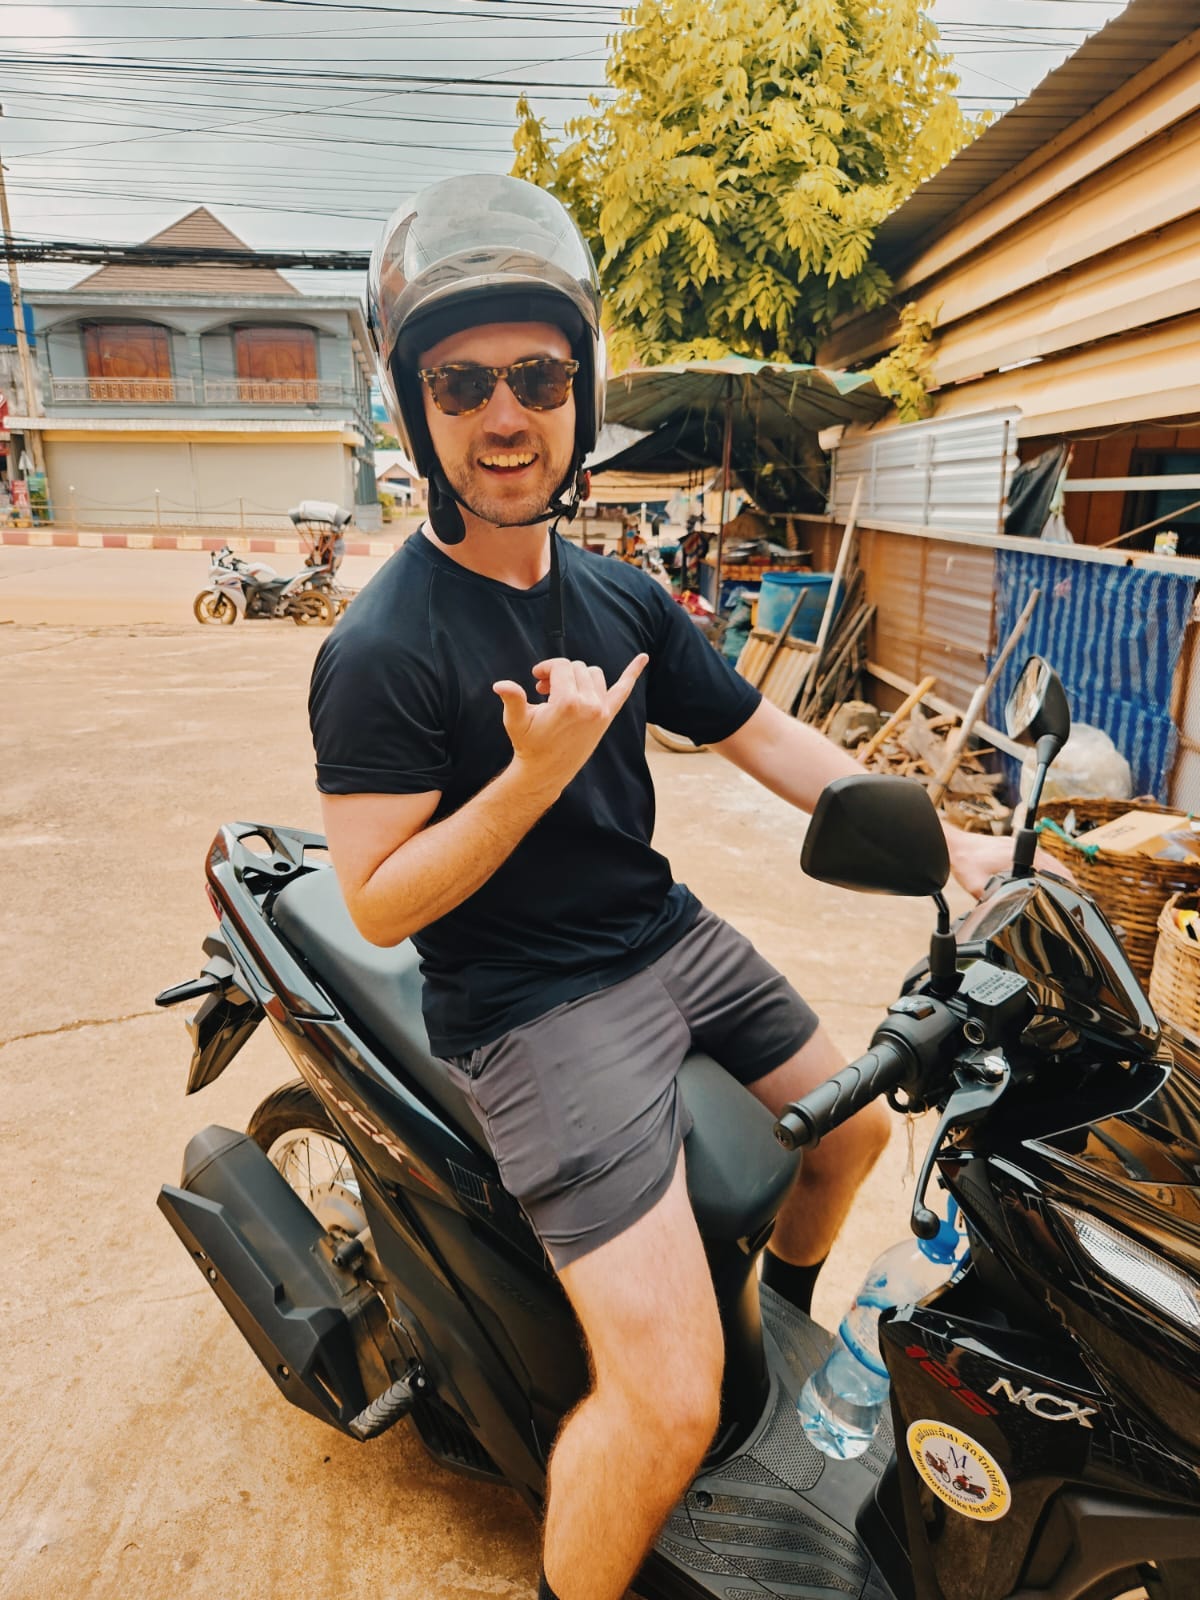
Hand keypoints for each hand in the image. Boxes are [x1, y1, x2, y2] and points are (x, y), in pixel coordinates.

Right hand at [493, 653, 648, 795]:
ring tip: (563, 690)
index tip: (536, 677)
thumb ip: (512, 699)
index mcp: (568, 702)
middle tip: (544, 688)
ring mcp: (601, 711)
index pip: (562, 666)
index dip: (546, 667)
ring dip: (579, 676)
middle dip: (560, 673)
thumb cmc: (529, 744)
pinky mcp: (607, 717)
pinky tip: (644, 657)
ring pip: (594, 674)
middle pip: (578, 668)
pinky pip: (623, 690)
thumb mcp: (516, 721)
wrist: (546, 772)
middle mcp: (589, 704)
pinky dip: (633, 672)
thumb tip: (500, 684)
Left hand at [944, 825, 1071, 899]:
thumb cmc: (965, 862)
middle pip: (1058, 867)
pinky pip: (1041, 858)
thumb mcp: (977, 887)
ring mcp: (1021, 846)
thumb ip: (991, 900)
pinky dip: (1050, 870)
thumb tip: (1002, 914)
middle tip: (1077, 903)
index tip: (1075, 899)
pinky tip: (1051, 880)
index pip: (1054, 872)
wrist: (956, 845)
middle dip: (1069, 884)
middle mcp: (1025, 849)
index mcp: (1020, 857)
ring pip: (1051, 862)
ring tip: (1069, 894)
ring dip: (1060, 876)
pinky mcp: (1016, 846)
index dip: (1067, 887)